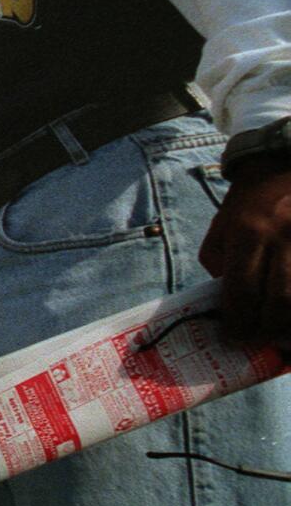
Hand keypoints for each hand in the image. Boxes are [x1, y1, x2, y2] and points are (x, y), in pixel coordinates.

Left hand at [199, 157, 290, 345]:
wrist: (286, 163)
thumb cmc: (250, 201)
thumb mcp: (223, 227)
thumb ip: (221, 264)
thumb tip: (231, 304)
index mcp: (248, 232)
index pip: (242, 290)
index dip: (238, 322)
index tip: (234, 339)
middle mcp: (283, 236)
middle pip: (279, 299)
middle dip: (268, 329)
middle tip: (259, 343)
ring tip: (282, 337)